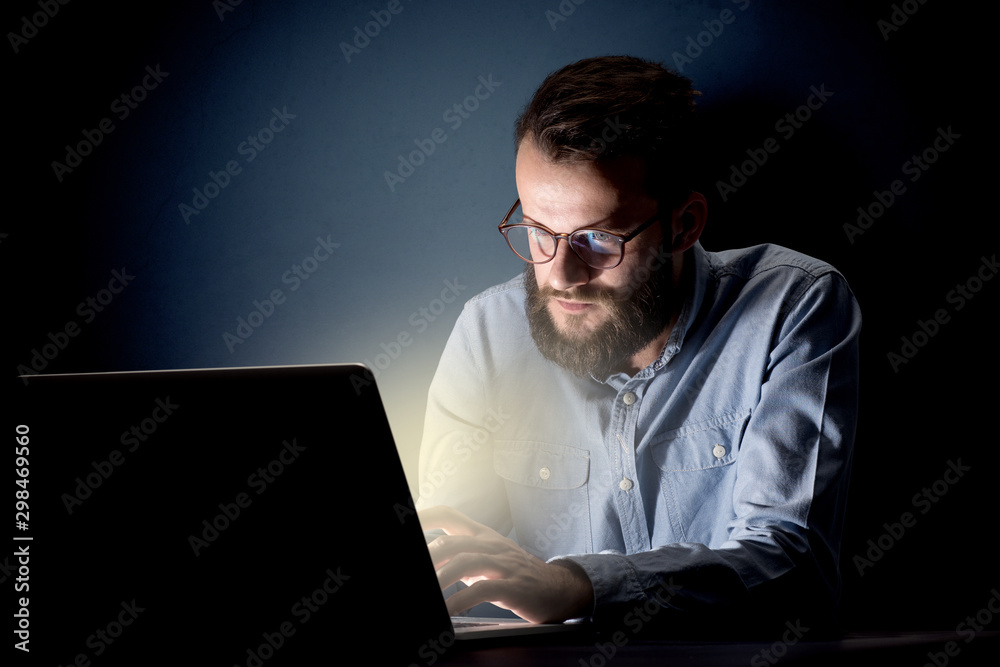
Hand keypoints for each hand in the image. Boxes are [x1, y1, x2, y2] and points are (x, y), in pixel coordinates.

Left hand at [419, 505, 593, 623]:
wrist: (558, 588)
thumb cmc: (516, 574)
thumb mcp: (488, 558)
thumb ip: (461, 555)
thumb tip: (432, 559)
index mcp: (483, 535)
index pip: (449, 515)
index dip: (425, 516)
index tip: (408, 522)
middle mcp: (492, 545)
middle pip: (453, 541)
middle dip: (429, 556)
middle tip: (418, 571)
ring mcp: (504, 564)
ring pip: (466, 562)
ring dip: (441, 577)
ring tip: (430, 591)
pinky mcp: (514, 586)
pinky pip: (484, 589)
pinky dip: (462, 600)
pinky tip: (450, 610)